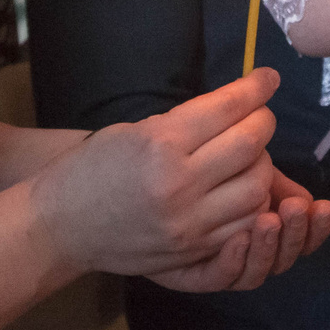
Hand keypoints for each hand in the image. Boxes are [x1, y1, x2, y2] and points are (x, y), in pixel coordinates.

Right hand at [32, 71, 329, 287]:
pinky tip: (243, 190)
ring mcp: (188, 222)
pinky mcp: (193, 249)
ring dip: (262, 166)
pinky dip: (253, 203)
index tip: (268, 79)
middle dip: (262, 124)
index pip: (226, 108)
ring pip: (256, 189)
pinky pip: (244, 225)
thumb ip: (186, 121)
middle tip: (258, 117)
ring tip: (249, 157)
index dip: (255, 89)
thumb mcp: (134, 130)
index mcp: (159, 143)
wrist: (61, 224)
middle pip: (249, 146)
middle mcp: (178, 183)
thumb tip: (237, 105)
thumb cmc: (92, 168)